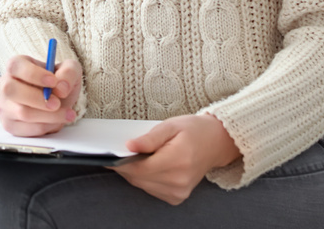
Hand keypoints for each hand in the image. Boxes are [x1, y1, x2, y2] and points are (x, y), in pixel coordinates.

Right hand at [0, 54, 81, 136]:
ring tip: (66, 114)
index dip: (33, 74)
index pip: (15, 66)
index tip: (53, 81)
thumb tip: (61, 87)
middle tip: (57, 103)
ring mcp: (5, 106)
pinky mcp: (9, 125)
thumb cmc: (57, 83)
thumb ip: (68, 72)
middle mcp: (5, 84)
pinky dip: (45, 127)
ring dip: (48, 116)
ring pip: (21, 112)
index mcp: (16, 66)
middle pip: (12, 90)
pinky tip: (56, 122)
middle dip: (38, 98)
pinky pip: (26, 129)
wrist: (56, 102)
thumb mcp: (69, 70)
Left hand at [113, 114, 240, 204]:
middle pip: (139, 179)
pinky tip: (148, 167)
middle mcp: (179, 180)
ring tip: (135, 158)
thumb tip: (129, 146)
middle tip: (117, 153)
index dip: (121, 163)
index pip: (140, 168)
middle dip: (125, 167)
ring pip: (143, 185)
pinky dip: (145, 179)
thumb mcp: (170, 125)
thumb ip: (149, 138)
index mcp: (178, 160)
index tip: (108, 155)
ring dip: (134, 173)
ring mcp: (179, 192)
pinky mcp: (178, 197)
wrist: (215, 143)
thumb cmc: (193, 130)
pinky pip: (151, 190)